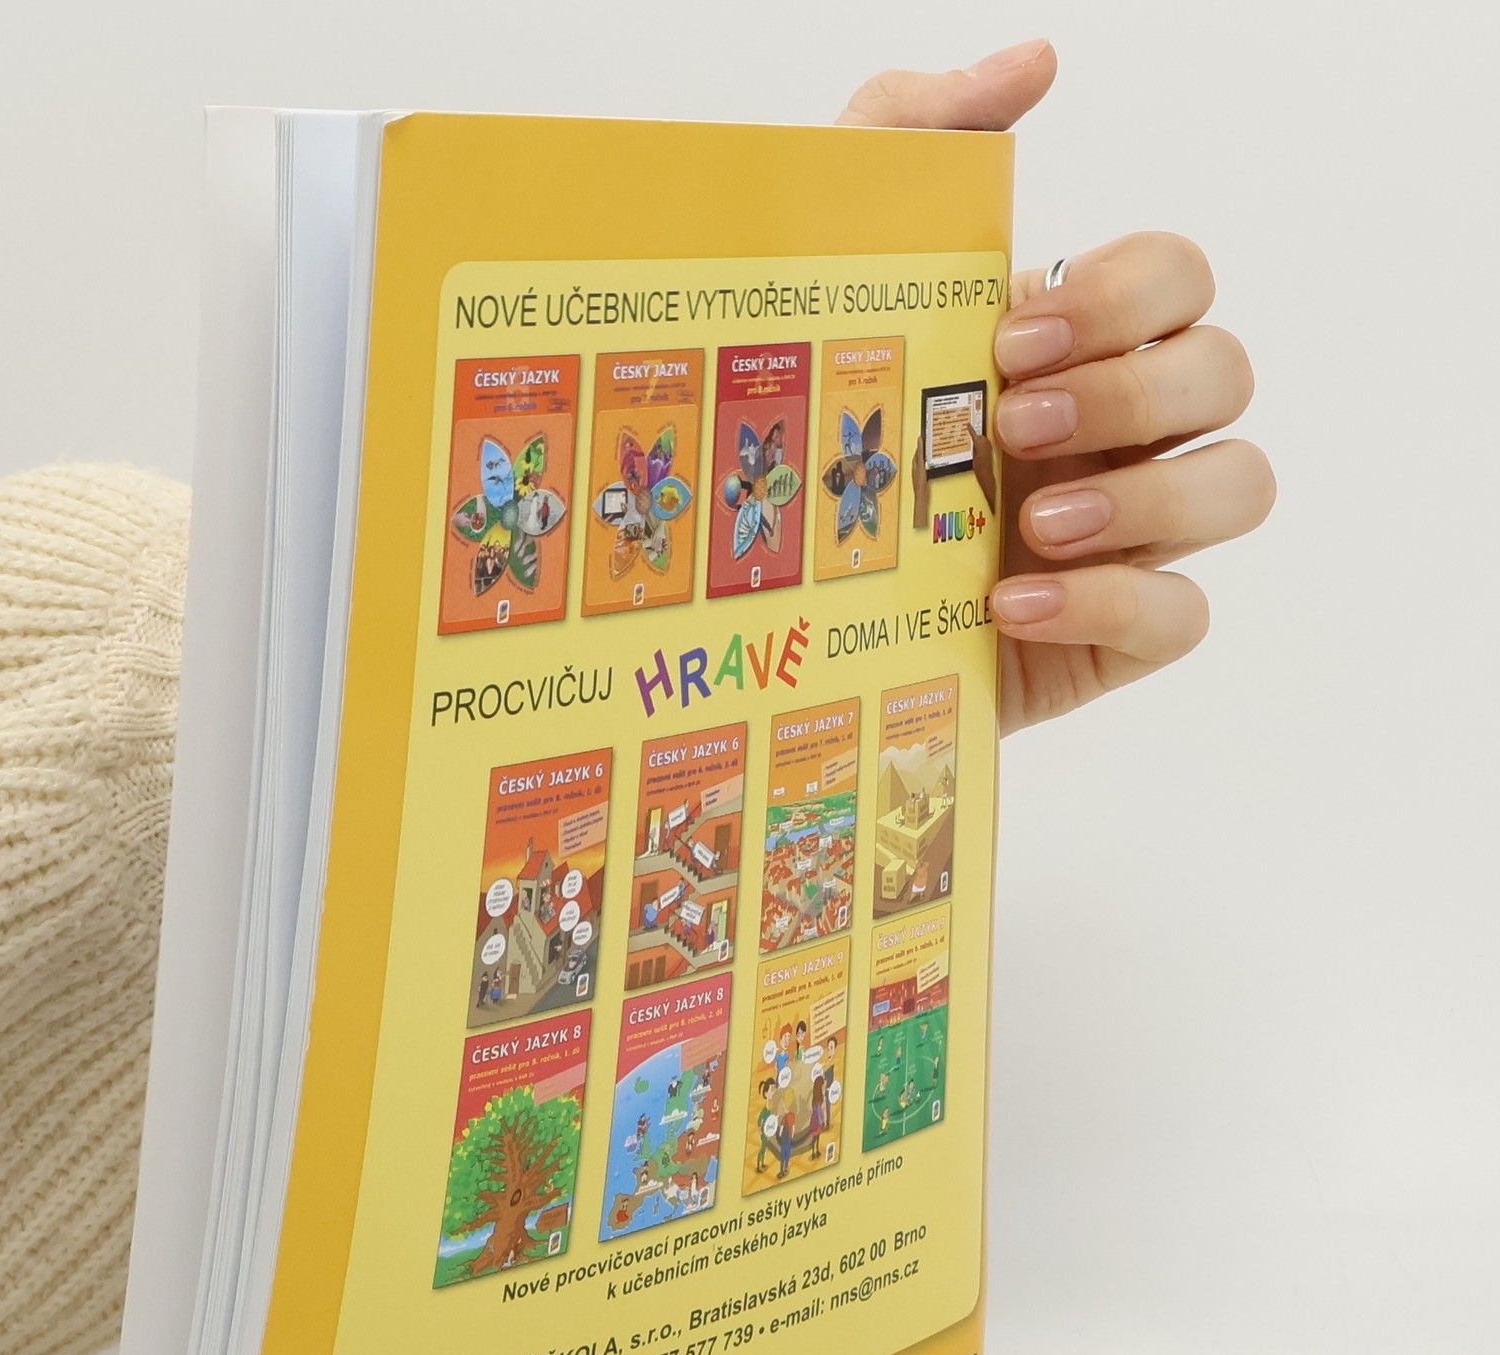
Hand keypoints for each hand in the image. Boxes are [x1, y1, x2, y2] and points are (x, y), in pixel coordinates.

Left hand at [840, 40, 1274, 731]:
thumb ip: (914, 143)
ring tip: (1036, 517)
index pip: (1177, 275)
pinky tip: (1008, 601)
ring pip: (1239, 486)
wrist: (775, 611)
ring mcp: (1127, 534)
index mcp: (1074, 345)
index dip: (1122, 294)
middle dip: (1129, 387)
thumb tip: (1037, 59)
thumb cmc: (821, 444)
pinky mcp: (1110, 637)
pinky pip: (1180, 614)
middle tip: (1009, 422)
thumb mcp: (831, 279)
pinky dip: (1111, 604)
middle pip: (1224, 371)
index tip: (1009, 334)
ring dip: (1151, 494)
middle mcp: (1119, 431)